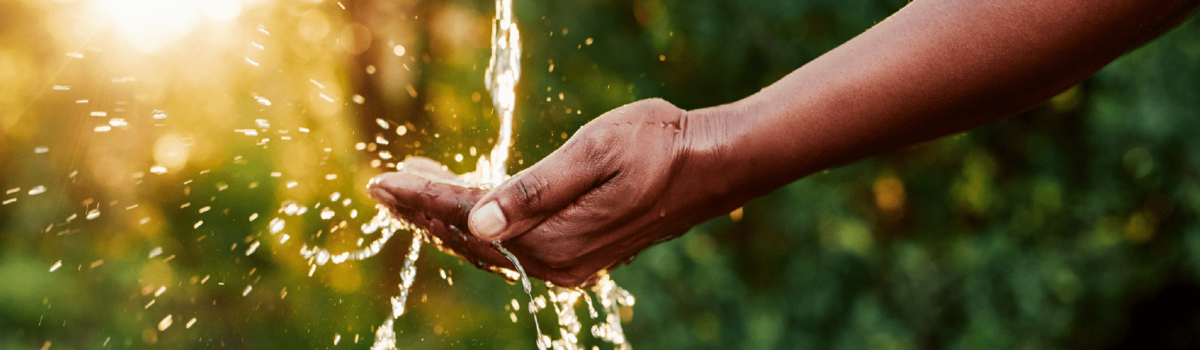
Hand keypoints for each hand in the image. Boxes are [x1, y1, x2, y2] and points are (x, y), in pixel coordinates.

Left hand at [370, 99, 742, 286]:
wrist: (713, 164)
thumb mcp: (594, 153)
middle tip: (383, 186)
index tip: (380, 180)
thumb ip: (534, 190)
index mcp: (553, 237)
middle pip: (469, 238)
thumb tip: (477, 220)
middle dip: (424, 210)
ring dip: (447, 217)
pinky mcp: (578, 255)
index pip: (467, 218)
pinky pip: (512, 245)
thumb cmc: (658, 144)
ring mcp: (568, 264)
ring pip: (488, 244)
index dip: (421, 198)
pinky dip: (480, 223)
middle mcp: (556, 262)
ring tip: (413, 189)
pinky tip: (467, 204)